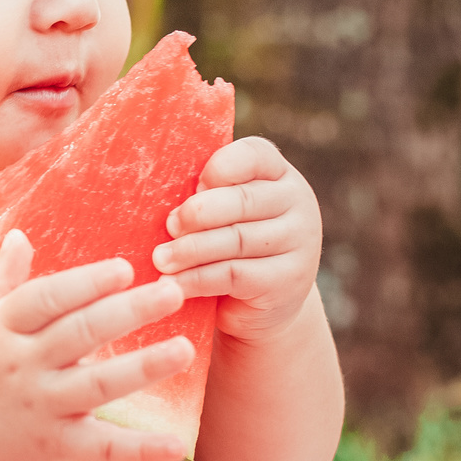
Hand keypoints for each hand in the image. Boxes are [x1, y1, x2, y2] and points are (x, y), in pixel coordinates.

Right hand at [0, 230, 192, 460]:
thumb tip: (21, 236)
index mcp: (0, 330)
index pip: (46, 299)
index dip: (86, 283)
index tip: (125, 268)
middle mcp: (23, 367)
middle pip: (81, 334)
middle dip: (129, 311)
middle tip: (173, 292)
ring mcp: (41, 409)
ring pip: (98, 386)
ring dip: (144, 368)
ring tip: (185, 350)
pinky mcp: (53, 447)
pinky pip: (101, 449)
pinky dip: (139, 451)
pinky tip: (177, 444)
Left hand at [151, 137, 321, 341]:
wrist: (263, 305)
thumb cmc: (231, 248)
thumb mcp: (224, 215)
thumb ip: (207, 198)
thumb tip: (164, 203)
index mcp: (278, 174)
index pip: (253, 155)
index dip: (219, 168)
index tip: (193, 187)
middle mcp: (297, 201)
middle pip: (242, 200)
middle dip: (197, 214)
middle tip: (169, 227)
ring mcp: (299, 241)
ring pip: (236, 239)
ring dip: (191, 250)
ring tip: (160, 259)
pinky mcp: (289, 279)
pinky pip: (234, 275)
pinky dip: (198, 280)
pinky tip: (174, 284)